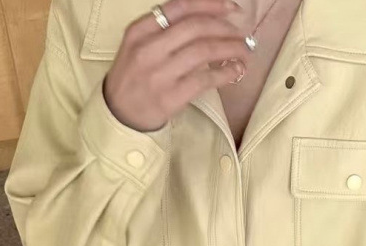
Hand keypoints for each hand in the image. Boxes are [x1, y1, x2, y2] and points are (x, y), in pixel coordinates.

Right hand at [103, 0, 253, 132]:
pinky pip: (205, 80)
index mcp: (140, 30)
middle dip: (225, 28)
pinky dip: (226, 73)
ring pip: (203, 51)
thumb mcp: (139, 45)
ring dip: (230, 49)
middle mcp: (149, 49)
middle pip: (196, 27)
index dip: (210, 5)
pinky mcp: (171, 97)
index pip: (180, 7)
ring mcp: (160, 74)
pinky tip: (236, 71)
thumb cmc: (134, 78)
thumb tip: (207, 21)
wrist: (120, 114)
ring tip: (245, 52)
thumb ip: (165, 31)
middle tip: (242, 34)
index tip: (231, 8)